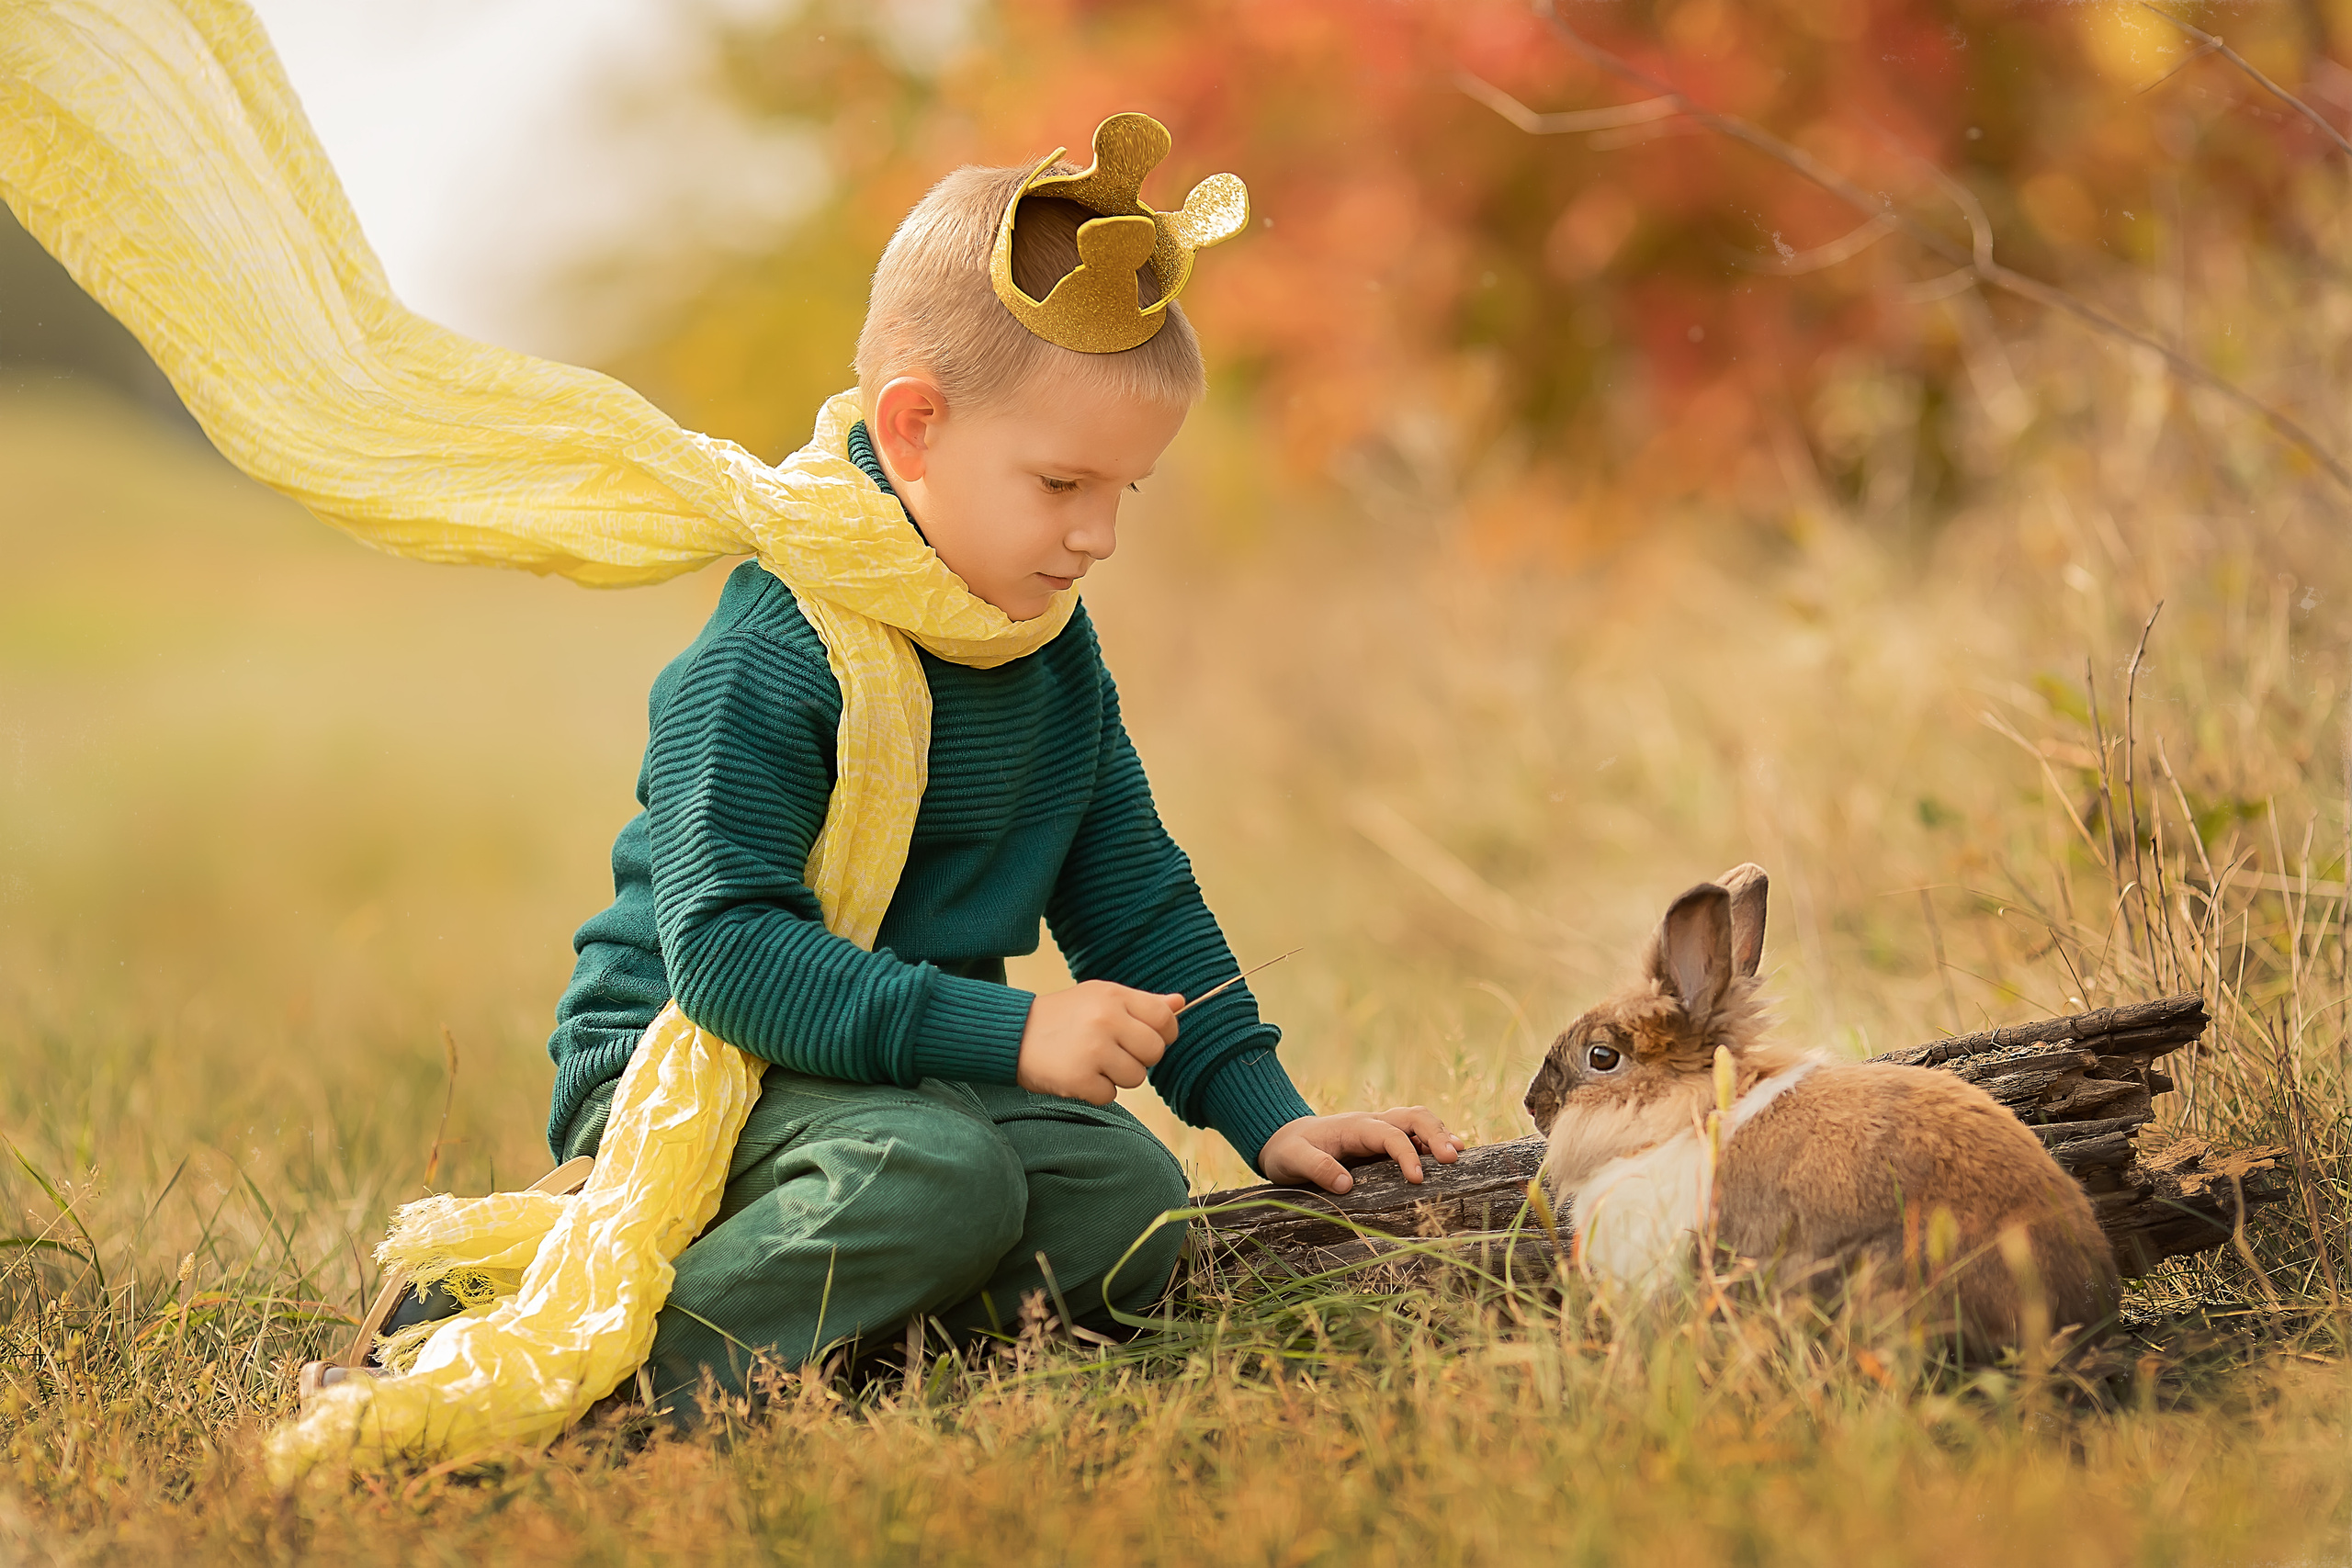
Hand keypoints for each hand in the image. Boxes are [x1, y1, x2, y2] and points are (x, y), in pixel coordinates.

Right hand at [1016, 981, 1182, 1104]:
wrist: (1013, 1033)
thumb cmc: (1064, 1016)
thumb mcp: (1100, 997)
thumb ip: (1142, 1002)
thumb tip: (1180, 1003)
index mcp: (1114, 996)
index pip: (1165, 1019)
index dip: (1164, 1034)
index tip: (1147, 1039)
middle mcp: (1105, 1020)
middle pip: (1154, 1052)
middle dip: (1139, 1058)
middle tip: (1114, 1053)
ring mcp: (1092, 1050)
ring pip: (1135, 1077)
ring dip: (1117, 1077)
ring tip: (1093, 1062)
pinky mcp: (1078, 1078)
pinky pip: (1110, 1095)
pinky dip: (1096, 1091)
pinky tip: (1079, 1074)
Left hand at [1259, 1107, 1464, 1193]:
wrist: (1283, 1139)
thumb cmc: (1288, 1150)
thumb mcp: (1291, 1159)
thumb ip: (1315, 1167)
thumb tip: (1345, 1184)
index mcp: (1354, 1127)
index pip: (1390, 1134)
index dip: (1407, 1154)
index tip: (1417, 1179)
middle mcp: (1371, 1123)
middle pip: (1413, 1117)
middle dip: (1436, 1134)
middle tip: (1453, 1160)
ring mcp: (1379, 1131)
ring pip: (1418, 1122)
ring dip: (1439, 1134)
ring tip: (1458, 1156)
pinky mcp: (1382, 1142)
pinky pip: (1413, 1136)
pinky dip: (1432, 1142)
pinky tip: (1447, 1156)